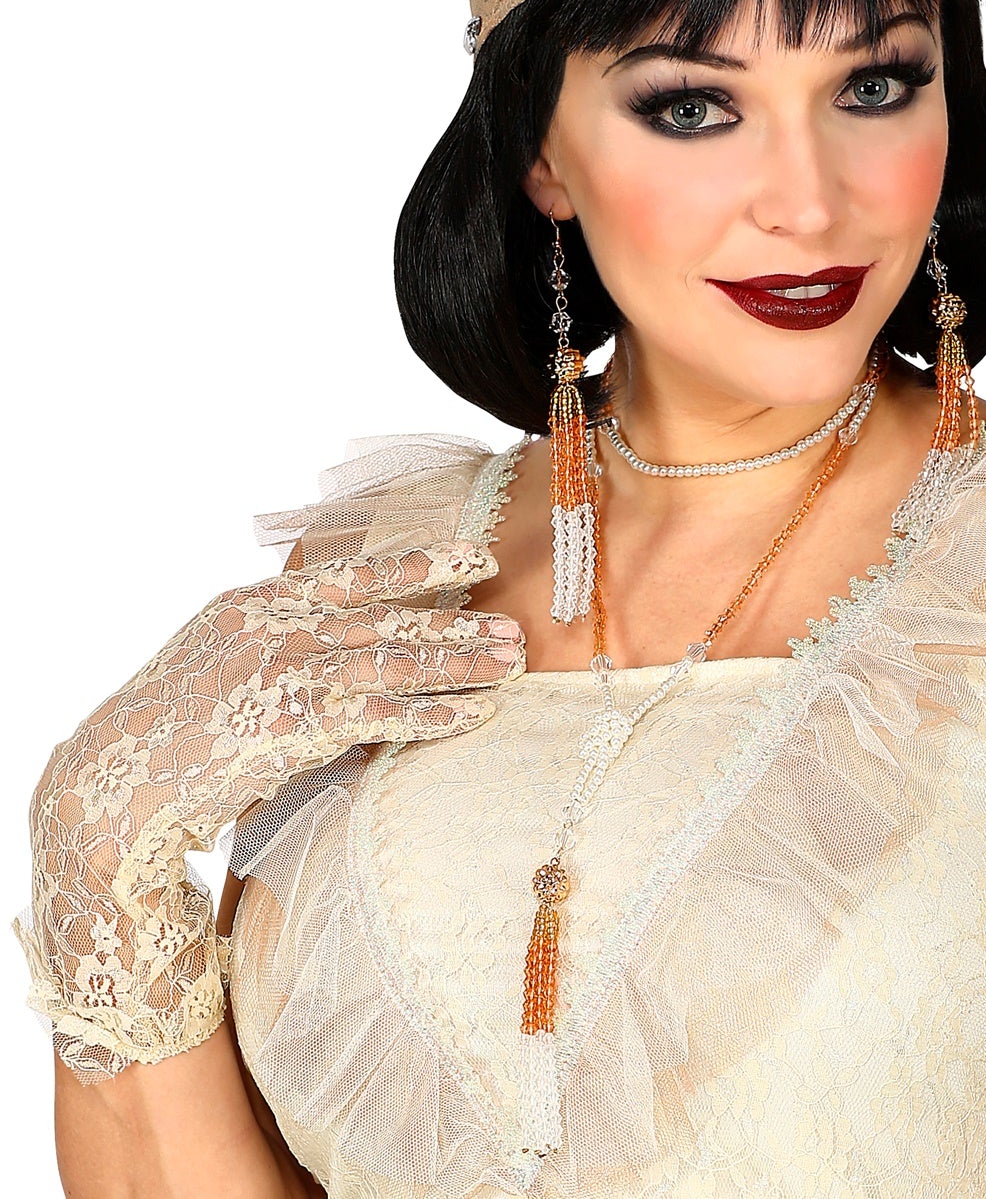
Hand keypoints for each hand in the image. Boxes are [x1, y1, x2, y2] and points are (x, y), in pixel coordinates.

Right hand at [15, 538, 522, 1082]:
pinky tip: (473, 714)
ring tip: (513, 661)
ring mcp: (288, 671)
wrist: (115, 781)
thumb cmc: (170, 727)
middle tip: (517, 625)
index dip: (419, 564)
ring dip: (461, 662)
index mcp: (259, 601)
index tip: (473, 557)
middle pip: (388, 618)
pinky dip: (432, 715)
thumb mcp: (221, 655)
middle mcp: (279, 626)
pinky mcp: (295, 723)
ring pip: (395, 660)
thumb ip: (278, 637)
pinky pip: (381, 716)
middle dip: (458, 622)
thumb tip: (339, 638)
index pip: (354, 573)